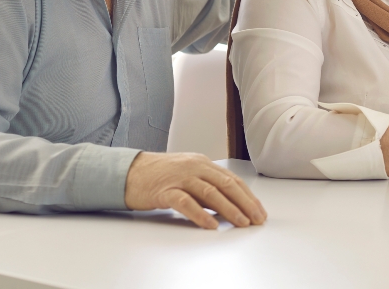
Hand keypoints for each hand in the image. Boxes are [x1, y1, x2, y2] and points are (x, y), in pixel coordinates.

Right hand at [125, 152, 266, 228]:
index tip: (259, 211)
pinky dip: (200, 215)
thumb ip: (207, 187)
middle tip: (257, 219)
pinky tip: (211, 225)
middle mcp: (194, 167)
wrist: (128, 172)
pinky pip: (186, 202)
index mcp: (202, 163)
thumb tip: (230, 206)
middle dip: (245, 203)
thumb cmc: (159, 176)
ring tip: (241, 222)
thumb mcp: (188, 175)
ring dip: (229, 209)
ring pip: (210, 193)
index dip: (248, 196)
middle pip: (226, 184)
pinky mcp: (164, 191)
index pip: (231, 179)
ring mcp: (179, 178)